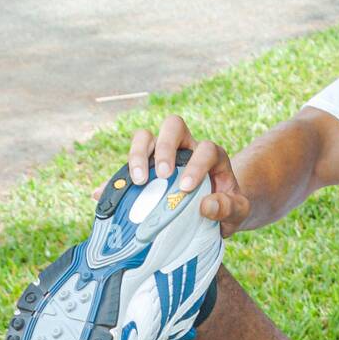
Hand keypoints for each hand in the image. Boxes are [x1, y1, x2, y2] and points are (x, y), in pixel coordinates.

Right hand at [96, 114, 250, 236]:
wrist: (217, 212)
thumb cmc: (228, 208)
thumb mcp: (238, 211)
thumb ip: (228, 208)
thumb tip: (206, 206)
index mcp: (211, 155)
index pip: (205, 149)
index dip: (196, 164)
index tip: (185, 188)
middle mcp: (186, 148)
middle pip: (172, 127)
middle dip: (164, 148)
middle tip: (161, 175)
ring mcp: (163, 156)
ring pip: (146, 137)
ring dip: (137, 155)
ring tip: (138, 182)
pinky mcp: (145, 170)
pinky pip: (126, 167)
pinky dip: (114, 180)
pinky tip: (100, 194)